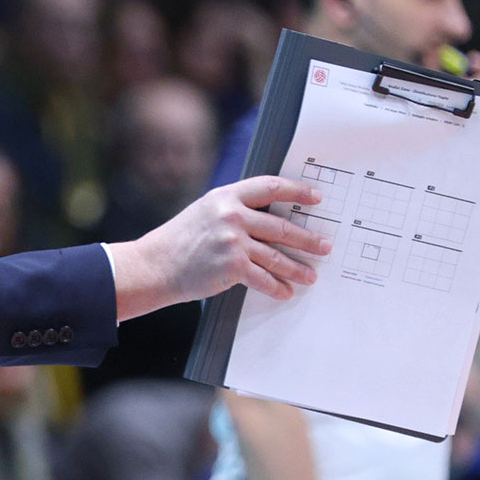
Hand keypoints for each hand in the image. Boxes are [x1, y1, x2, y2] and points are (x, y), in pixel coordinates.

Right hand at [110, 175, 331, 319]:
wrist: (155, 265)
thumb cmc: (179, 241)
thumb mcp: (205, 212)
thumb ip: (234, 211)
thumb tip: (268, 220)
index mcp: (226, 196)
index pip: (270, 187)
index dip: (296, 192)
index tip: (315, 198)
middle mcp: (231, 215)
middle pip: (280, 226)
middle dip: (307, 238)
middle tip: (324, 245)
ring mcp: (233, 240)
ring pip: (276, 255)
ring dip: (297, 267)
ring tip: (311, 275)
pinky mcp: (232, 265)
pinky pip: (263, 278)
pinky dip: (277, 287)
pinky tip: (286, 292)